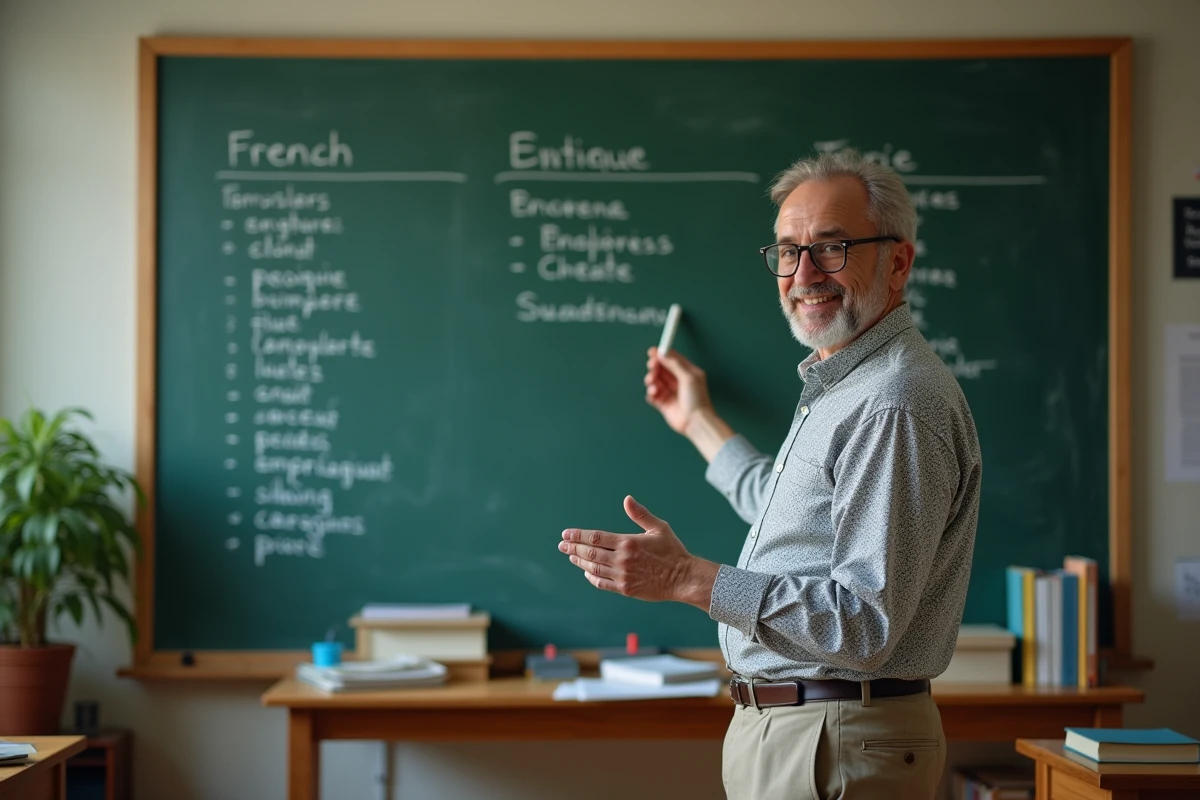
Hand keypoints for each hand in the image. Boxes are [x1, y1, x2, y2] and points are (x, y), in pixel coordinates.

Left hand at [558, 496, 718, 610]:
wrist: (683, 578)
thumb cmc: (672, 551)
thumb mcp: (659, 528)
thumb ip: (640, 514)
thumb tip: (627, 499)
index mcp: (628, 542)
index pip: (596, 537)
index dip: (578, 536)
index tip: (566, 534)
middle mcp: (622, 559)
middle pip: (590, 553)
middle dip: (573, 548)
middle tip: (562, 545)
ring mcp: (622, 576)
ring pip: (594, 568)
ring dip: (580, 561)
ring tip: (571, 556)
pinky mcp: (625, 589)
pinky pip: (602, 583)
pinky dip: (591, 577)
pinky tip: (586, 571)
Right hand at [643, 347, 713, 434]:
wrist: (696, 422)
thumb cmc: (697, 400)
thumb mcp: (688, 377)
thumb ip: (675, 364)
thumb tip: (663, 354)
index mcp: (688, 373)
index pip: (672, 360)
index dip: (662, 355)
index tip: (652, 352)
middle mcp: (679, 382)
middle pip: (662, 369)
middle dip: (655, 367)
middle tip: (652, 366)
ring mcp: (671, 393)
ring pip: (656, 381)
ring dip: (651, 379)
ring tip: (652, 382)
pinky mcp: (664, 404)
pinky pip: (653, 395)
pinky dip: (651, 392)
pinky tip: (654, 393)